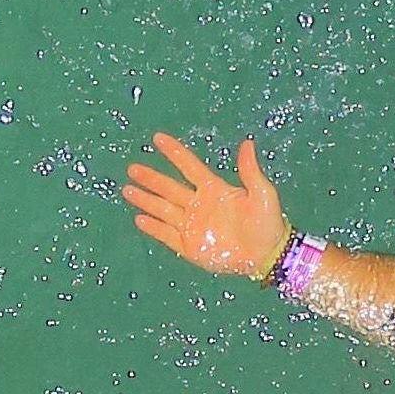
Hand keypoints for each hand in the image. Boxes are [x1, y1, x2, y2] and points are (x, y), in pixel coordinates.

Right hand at [122, 130, 292, 281]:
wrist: (267, 255)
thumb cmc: (267, 223)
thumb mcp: (262, 193)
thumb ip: (249, 171)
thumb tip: (247, 143)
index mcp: (214, 189)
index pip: (189, 166)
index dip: (174, 153)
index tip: (158, 138)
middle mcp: (199, 205)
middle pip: (169, 188)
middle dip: (151, 178)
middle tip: (132, 168)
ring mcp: (193, 226)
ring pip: (163, 209)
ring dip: (146, 200)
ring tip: (127, 190)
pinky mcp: (190, 246)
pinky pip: (167, 235)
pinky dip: (153, 227)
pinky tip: (140, 218)